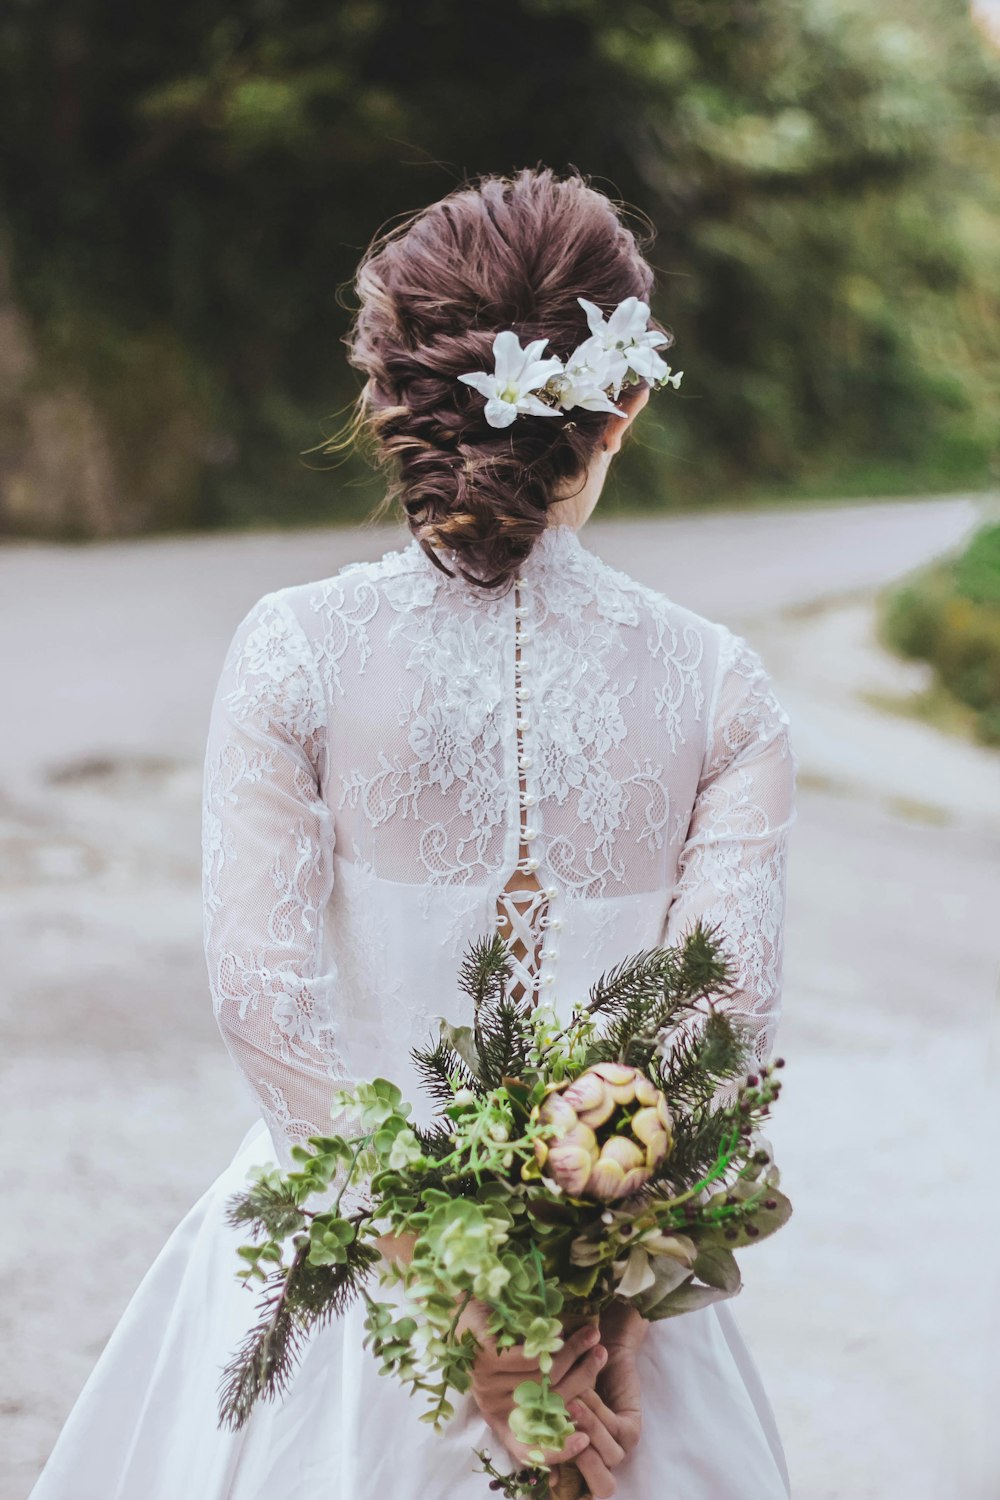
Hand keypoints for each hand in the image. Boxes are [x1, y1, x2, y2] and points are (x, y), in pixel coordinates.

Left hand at [459, 1299, 607, 1472]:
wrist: (462, 1306)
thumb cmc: (497, 1343)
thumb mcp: (517, 1375)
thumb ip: (542, 1391)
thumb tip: (584, 1409)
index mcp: (499, 1417)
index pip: (526, 1451)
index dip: (557, 1451)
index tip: (585, 1439)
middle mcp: (492, 1404)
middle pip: (550, 1402)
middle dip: (583, 1376)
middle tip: (602, 1354)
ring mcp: (486, 1381)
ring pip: (544, 1377)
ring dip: (573, 1352)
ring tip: (592, 1334)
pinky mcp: (486, 1357)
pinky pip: (530, 1358)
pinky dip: (552, 1344)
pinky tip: (561, 1331)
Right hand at [562, 1302, 647, 1497]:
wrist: (601, 1344)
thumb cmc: (568, 1375)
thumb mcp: (552, 1408)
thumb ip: (548, 1437)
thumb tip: (549, 1482)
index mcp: (582, 1459)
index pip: (577, 1486)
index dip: (561, 1474)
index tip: (546, 1458)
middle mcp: (604, 1458)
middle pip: (603, 1486)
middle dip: (583, 1465)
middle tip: (565, 1437)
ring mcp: (621, 1445)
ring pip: (607, 1456)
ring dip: (588, 1428)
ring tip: (573, 1404)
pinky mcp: (632, 1428)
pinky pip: (615, 1430)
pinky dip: (598, 1412)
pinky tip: (586, 1394)